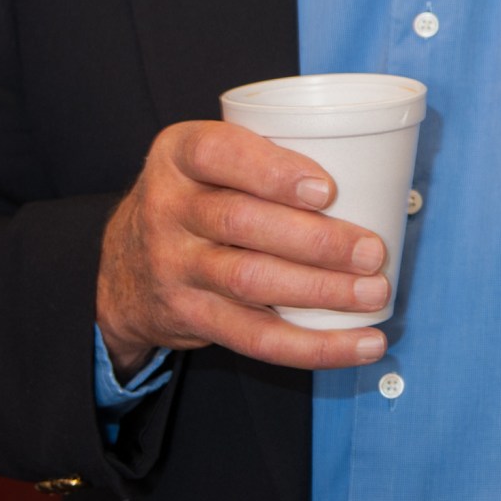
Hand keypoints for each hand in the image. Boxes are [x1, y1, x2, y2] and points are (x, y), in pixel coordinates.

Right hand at [96, 121, 391, 376]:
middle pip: (242, 223)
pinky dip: (314, 346)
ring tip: (374, 292)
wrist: (124, 263)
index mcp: (180, 155)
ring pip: (250, 281)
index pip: (220, 154)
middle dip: (316, 240)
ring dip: (321, 290)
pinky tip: (361, 344)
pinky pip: (255, 337)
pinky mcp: (191, 316)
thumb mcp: (212, 159)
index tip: (327, 189)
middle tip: (373, 251)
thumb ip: (269, 156)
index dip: (274, 172)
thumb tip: (377, 173)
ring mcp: (175, 266)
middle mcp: (169, 208)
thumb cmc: (201, 194)